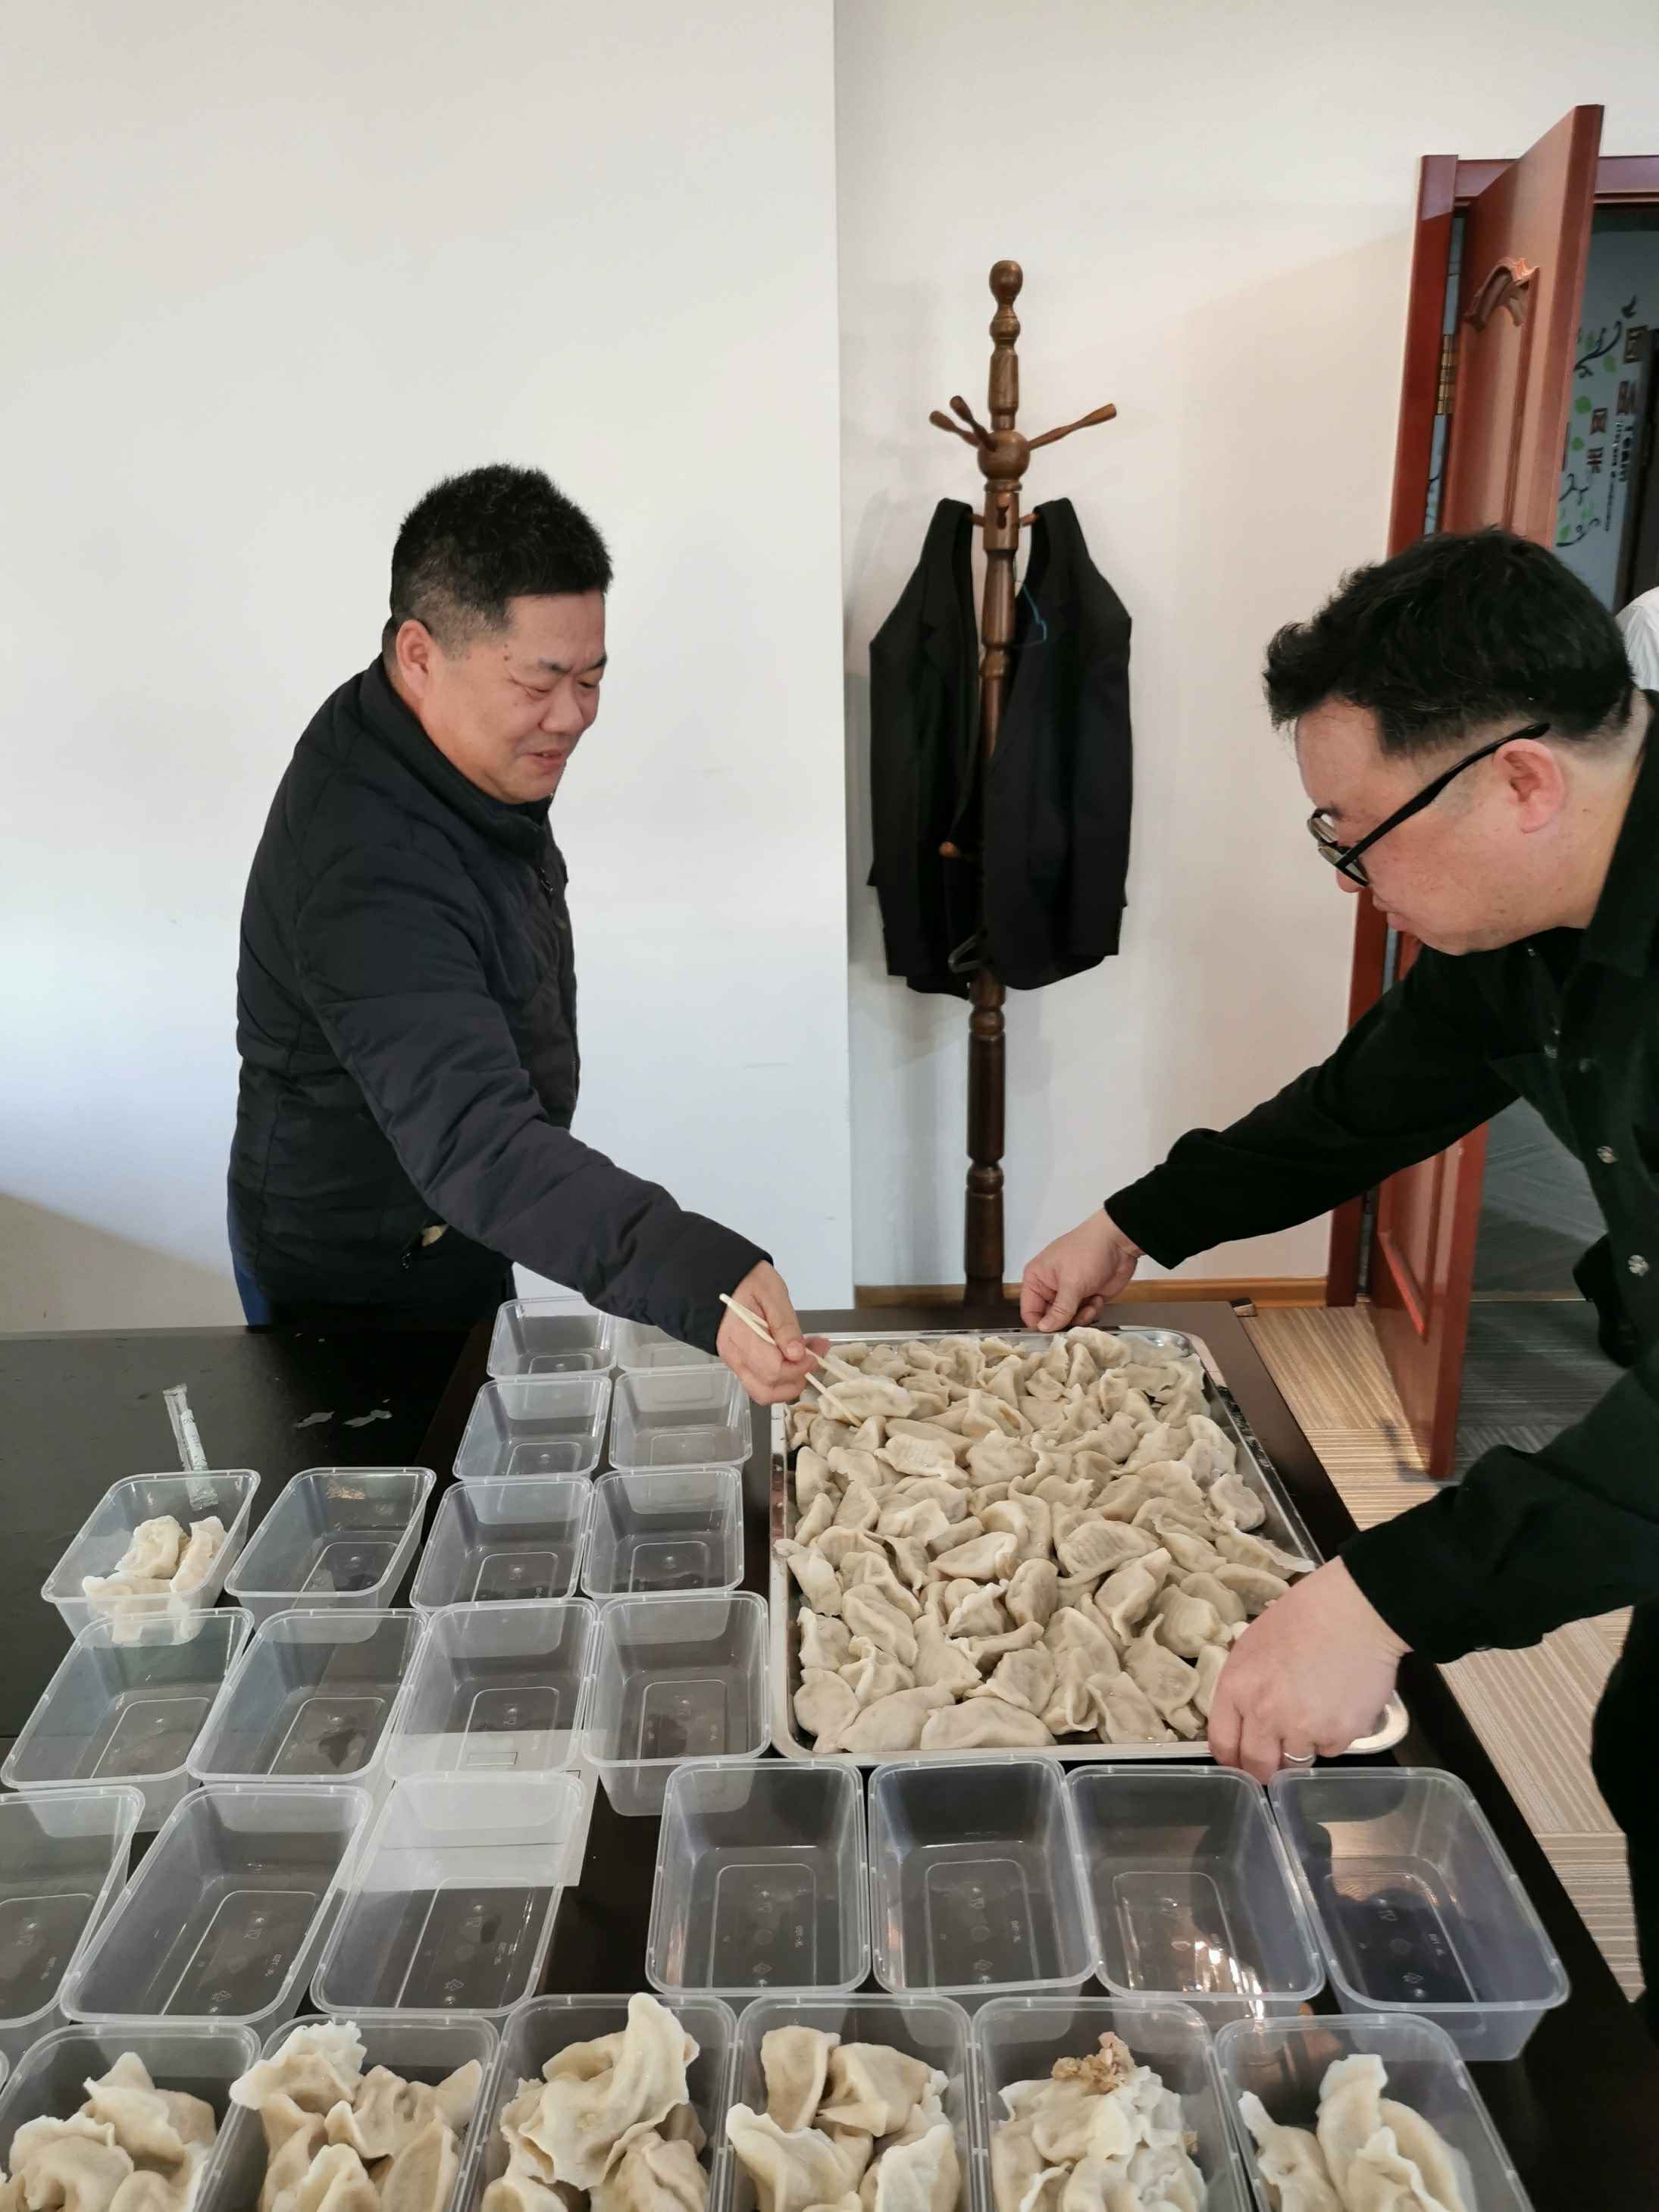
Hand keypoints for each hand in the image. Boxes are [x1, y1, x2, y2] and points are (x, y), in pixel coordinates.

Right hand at [717, 1262, 829, 1404]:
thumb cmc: (749, 1281)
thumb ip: (785, 1325)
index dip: (799, 1368)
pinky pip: (761, 1383)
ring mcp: (735, 1363)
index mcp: (740, 1337)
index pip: (773, 1370)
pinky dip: (782, 1378)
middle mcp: (734, 1356)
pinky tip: (793, 1358)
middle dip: (796, 1380)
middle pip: (767, 1391)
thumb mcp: (773, 1294)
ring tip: (807, 1358)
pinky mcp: (740, 1364)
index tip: (814, 1354)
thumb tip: (797, 1355)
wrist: (725, 1279)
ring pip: (763, 1393)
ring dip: (790, 1383)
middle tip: (814, 1357)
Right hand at [1019, 1208, 1142, 1329]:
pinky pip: (1085, 1316)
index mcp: (1037, 1279)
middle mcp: (1050, 1288)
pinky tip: (1098, 1298)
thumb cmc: (1089, 1251)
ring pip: (1069, 1321)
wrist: (1119, 1242)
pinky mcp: (1086, 1297)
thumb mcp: (1071, 1283)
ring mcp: (1069, 1293)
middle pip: (1050, 1319)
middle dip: (1066, 1322)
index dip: (1040, 1325)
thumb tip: (1043, 1328)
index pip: (1029, 1312)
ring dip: (1082, 1317)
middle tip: (1079, 1316)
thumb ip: (1059, 1310)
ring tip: (1091, 1304)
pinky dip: (1093, 1311)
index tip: (1055, 1332)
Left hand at [1208, 1559, 1407, 1780]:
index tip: (1241, 1762)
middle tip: (1277, 1762)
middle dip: (1266, 1769)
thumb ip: (1245, 1687)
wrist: (1353, 1611)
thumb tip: (1247, 1718)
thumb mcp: (1253, 1646)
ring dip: (1302, 1747)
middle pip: (1258, 1766)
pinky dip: (1333, 1736)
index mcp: (1237, 1689)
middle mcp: (1264, 1715)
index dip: (1233, 1759)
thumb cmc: (1303, 1617)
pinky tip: (1339, 1705)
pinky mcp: (1339, 1735)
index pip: (1223, 1743)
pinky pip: (1331, 1749)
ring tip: (1315, 1714)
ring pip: (1297, 1761)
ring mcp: (1302, 1729)